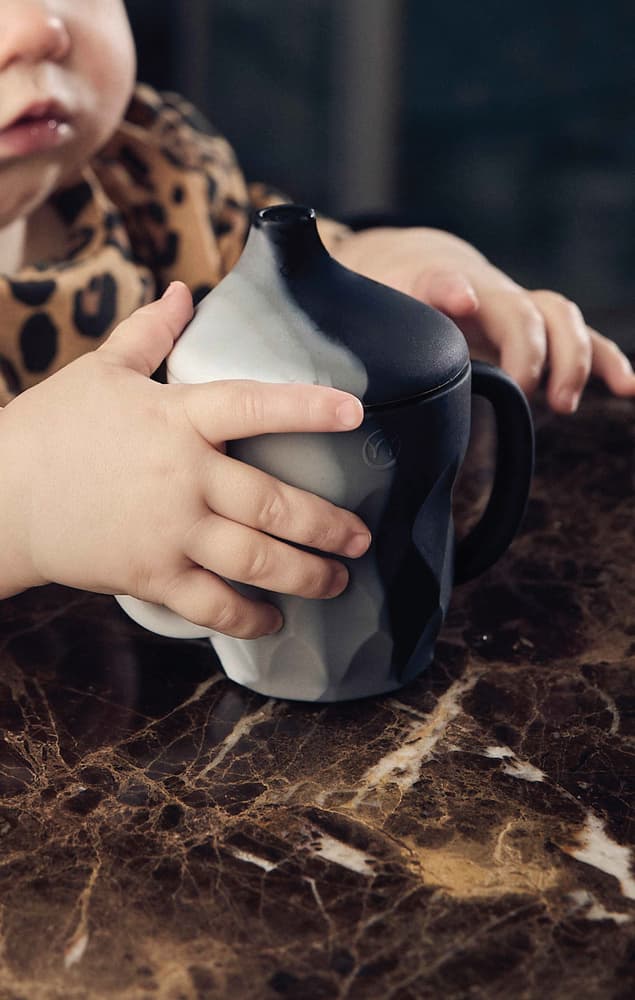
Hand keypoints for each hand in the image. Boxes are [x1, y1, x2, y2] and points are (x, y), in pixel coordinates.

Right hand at [0, 283, 370, 635]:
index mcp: (175, 417)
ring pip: (255, 559)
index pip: (253, 404)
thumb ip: (148, 332)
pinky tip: (273, 621)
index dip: (308, 408)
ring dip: (306, 574)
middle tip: (362, 537)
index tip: (356, 414)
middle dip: (327, 524)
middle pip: (272, 503)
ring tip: (339, 580)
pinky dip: (247, 618)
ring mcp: (168, 531)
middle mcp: (182, 476)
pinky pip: (211, 604)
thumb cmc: (50, 428)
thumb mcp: (100, 370)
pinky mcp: (149, 575)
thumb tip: (183, 292)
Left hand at [329, 226, 634, 412]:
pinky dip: (605, 361)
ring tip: (562, 402)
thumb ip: (394, 313)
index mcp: (440, 284)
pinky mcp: (534, 332)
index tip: (461, 301)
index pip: (446, 281)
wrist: (411, 265)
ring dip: (574, 358)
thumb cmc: (391, 294)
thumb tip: (436, 320)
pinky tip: (626, 388)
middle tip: (525, 392)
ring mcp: (518, 311)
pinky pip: (578, 342)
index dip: (451, 290)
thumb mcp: (377, 305)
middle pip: (527, 307)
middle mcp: (490, 293)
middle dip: (533, 349)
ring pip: (562, 319)